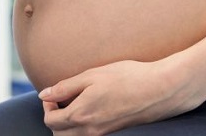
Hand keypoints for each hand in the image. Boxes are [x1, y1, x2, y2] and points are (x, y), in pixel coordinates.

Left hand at [38, 60, 202, 135]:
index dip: (47, 106)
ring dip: (67, 126)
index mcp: (80, 114)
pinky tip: (91, 108)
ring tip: (75, 104)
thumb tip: (44, 94)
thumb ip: (65, 87)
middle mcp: (90, 130)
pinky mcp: (114, 132)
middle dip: (54, 120)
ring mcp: (103, 133)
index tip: (54, 93)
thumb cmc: (128, 77)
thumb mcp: (92, 75)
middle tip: (61, 101)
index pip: (50, 121)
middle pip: (59, 135)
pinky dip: (81, 127)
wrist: (161, 89)